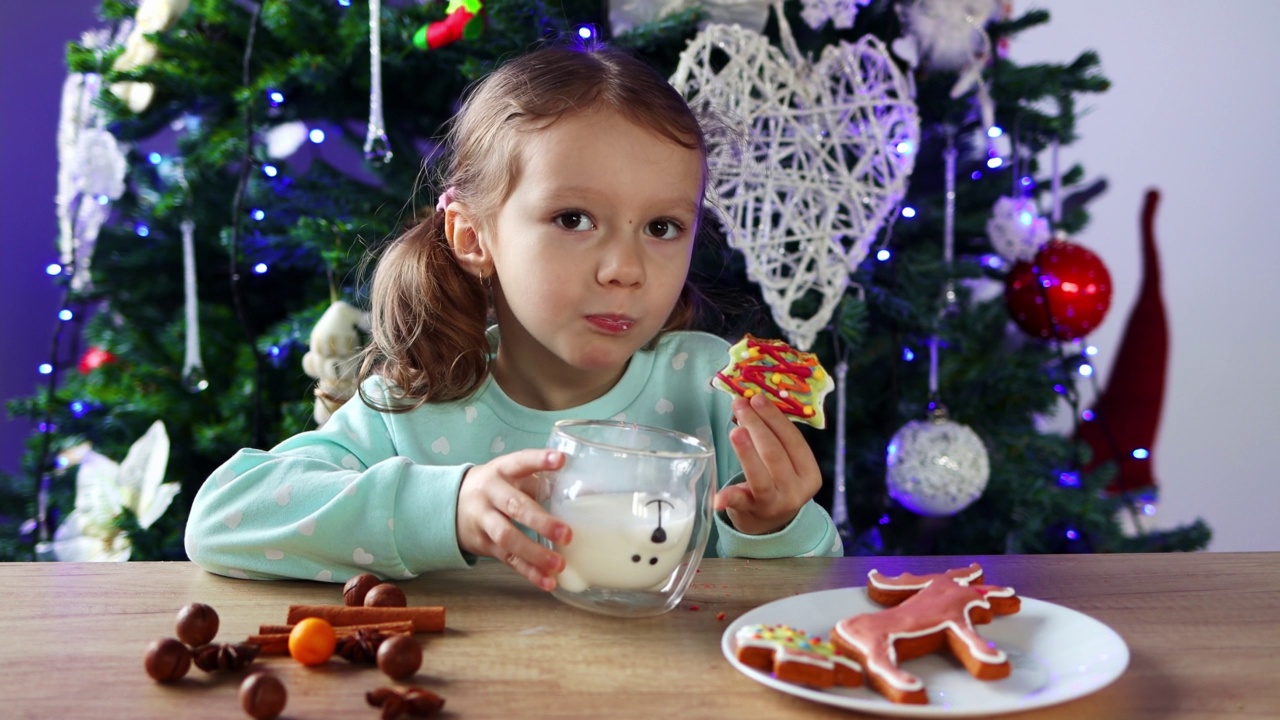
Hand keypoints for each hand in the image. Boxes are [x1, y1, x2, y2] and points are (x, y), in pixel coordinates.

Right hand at [456, 449, 572, 590]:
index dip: (540, 460)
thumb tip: (590, 492)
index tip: (560, 460)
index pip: (521, 461)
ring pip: (507, 537)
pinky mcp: (484, 544)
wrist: (452, 504)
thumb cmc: (498, 488)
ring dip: (534, 553)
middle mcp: (490, 493)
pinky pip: (507, 559)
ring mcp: (484, 519)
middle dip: (540, 521)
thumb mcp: (513, 476)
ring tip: (559, 564)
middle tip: (566, 534)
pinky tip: (547, 582)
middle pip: (514, 506)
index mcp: (502, 470)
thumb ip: (541, 482)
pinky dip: (528, 572)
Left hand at [715, 394, 821, 534]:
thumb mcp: (788, 464)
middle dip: (757, 426)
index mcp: (809, 473)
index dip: (775, 418)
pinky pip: (739, 502)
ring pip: (760, 475)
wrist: (771, 523)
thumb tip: (753, 401)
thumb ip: (777, 438)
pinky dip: (728, 498)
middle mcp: (795, 490)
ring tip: (735, 431)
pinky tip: (717, 497)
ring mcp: (774, 504)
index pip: (793, 441)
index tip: (757, 399)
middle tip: (740, 405)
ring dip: (747, 452)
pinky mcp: (751, 512)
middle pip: (775, 454)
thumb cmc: (778, 481)